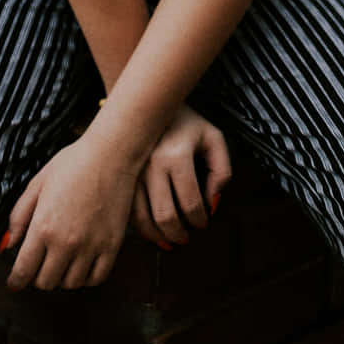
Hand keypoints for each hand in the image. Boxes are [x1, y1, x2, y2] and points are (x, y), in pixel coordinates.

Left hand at [2, 136, 138, 291]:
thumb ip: (19, 216)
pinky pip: (96, 278)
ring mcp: (91, 246)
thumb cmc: (73, 164)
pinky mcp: (112, 246)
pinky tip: (82, 265)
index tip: (15, 283)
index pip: (24, 271)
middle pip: (45, 282)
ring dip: (62, 277)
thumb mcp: (37, 184)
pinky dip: (86, 278)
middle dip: (37, 277)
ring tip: (60, 263)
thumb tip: (9, 244)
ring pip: (70, 284)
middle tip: (38, 266)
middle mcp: (66, 242)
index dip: (16, 282)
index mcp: (43, 227)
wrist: (111, 154)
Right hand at [130, 104, 230, 248]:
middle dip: (179, 234)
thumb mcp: (213, 138)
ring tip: (169, 241)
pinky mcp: (121, 174)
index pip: (191, 202)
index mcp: (176, 155)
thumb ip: (222, 170)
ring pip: (142, 217)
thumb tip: (212, 202)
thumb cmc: (185, 121)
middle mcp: (151, 163)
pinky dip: (140, 225)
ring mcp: (133, 170)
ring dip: (157, 236)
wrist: (149, 102)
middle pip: (165, 215)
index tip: (204, 222)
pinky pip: (128, 209)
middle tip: (187, 238)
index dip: (200, 219)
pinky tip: (151, 229)